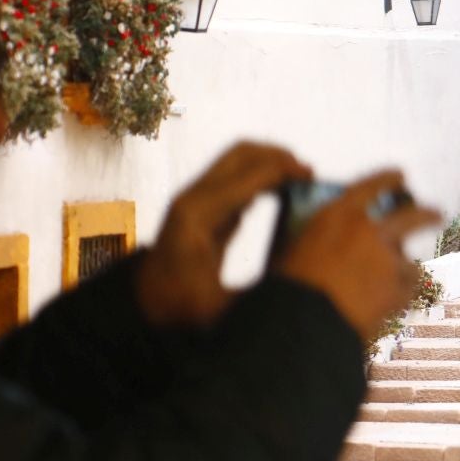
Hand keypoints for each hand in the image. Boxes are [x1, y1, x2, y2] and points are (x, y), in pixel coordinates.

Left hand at [136, 142, 309, 327]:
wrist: (147, 303)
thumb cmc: (181, 306)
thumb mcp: (223, 306)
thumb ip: (260, 290)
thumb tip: (300, 275)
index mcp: (198, 216)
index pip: (248, 178)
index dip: (283, 172)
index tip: (312, 177)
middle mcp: (193, 197)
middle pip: (241, 154)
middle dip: (278, 157)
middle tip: (309, 173)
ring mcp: (194, 197)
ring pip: (237, 160)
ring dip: (269, 162)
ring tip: (299, 178)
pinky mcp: (201, 204)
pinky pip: (233, 177)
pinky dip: (259, 176)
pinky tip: (281, 191)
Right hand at [276, 168, 442, 341]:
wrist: (304, 324)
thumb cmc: (288, 287)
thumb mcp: (293, 250)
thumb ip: (317, 238)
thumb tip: (326, 241)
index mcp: (338, 214)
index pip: (372, 185)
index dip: (389, 179)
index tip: (400, 176)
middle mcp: (369, 231)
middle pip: (411, 215)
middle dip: (426, 215)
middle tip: (436, 214)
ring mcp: (387, 261)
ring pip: (409, 262)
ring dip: (404, 270)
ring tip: (396, 282)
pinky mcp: (397, 290)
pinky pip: (408, 291)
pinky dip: (401, 295)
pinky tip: (392, 303)